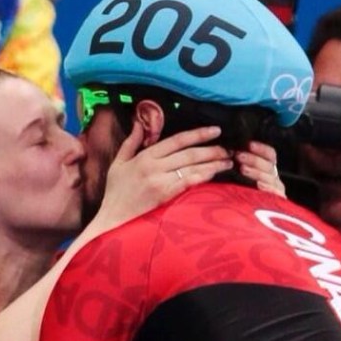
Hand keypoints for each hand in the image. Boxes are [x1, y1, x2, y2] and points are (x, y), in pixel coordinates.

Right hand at [97, 122, 229, 227]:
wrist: (112, 218)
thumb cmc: (115, 192)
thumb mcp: (118, 163)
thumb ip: (130, 142)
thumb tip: (139, 123)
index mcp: (145, 156)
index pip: (177, 140)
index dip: (198, 134)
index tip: (215, 130)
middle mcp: (154, 166)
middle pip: (189, 153)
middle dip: (211, 150)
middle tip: (228, 148)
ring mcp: (160, 181)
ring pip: (192, 168)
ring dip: (213, 164)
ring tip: (227, 161)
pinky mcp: (165, 196)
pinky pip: (188, 183)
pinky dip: (203, 177)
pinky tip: (214, 174)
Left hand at [235, 140, 284, 196]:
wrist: (246, 214)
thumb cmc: (238, 192)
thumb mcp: (239, 175)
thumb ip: (241, 164)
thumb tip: (233, 152)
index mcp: (267, 169)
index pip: (269, 154)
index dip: (261, 149)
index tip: (249, 145)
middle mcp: (273, 177)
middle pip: (269, 165)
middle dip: (254, 159)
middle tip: (239, 156)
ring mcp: (276, 189)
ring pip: (270, 177)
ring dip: (256, 172)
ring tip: (243, 169)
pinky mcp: (278, 200)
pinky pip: (275, 192)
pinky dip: (267, 188)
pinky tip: (258, 184)